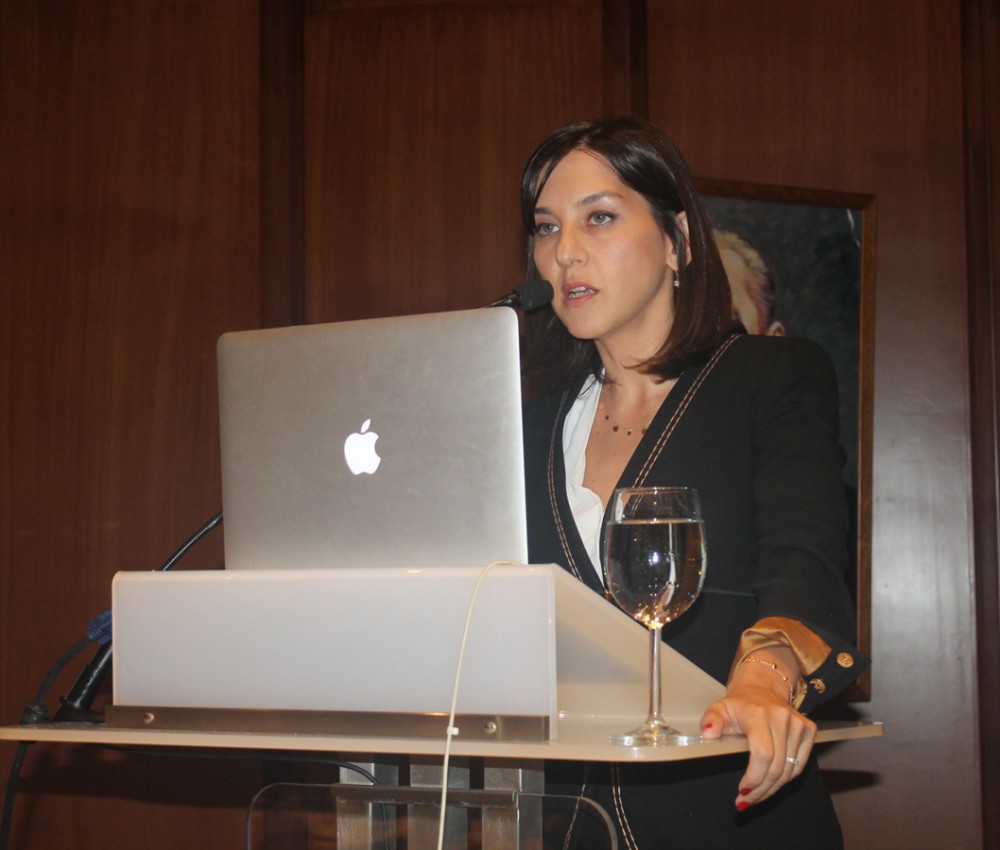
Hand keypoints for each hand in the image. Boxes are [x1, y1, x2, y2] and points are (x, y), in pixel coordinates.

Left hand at [699, 648, 816, 809]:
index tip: (742, 791)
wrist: (762, 688)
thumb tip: (708, 734)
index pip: (763, 754)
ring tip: (756, 797)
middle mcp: (781, 718)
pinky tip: (771, 785)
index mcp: (758, 714)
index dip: (754, 777)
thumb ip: (711, 722)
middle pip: (776, 767)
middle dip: (760, 790)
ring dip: (772, 789)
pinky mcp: (808, 730)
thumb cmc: (738, 704)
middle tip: (745, 802)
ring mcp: (798, 724)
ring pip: (789, 770)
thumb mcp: (718, 709)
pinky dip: (785, 779)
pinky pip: (798, 765)